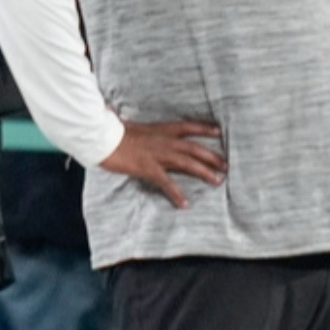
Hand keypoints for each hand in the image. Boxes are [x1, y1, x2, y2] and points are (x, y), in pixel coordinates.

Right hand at [98, 118, 223, 208]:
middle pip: (194, 148)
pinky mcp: (148, 168)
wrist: (102, 137)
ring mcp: (158, 155)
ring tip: (217, 181)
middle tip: (227, 165)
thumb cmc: (114, 131)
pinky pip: (166, 182)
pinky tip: (185, 203)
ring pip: (188, 163)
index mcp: (161, 129)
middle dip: (212, 157)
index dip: (205, 129)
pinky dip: (176, 193)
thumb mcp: (135, 126)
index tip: (219, 132)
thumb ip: (146, 130)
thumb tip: (146, 130)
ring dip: (204, 172)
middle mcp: (164, 141)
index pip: (189, 127)